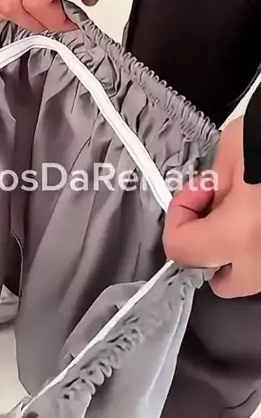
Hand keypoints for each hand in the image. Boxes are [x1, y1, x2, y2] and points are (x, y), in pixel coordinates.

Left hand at [164, 118, 260, 297]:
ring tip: (249, 207)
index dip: (179, 216)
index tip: (195, 193)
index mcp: (239, 235)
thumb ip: (214, 184)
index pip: (182, 250)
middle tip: (216, 210)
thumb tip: (210, 198)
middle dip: (211, 249)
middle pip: (222, 281)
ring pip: (254, 276)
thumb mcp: (233, 150)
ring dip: (242, 250)